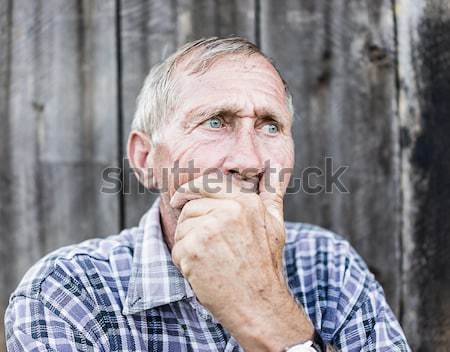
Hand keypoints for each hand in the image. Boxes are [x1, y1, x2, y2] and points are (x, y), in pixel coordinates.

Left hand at [170, 168, 313, 350]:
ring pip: (182, 227)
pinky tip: (204, 272)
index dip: (189, 190)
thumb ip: (272, 193)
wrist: (260, 304)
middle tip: (206, 247)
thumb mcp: (275, 224)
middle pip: (190, 206)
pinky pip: (177, 248)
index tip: (179, 199)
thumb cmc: (265, 266)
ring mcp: (210, 230)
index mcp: (246, 202)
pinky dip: (184, 262)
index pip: (206, 183)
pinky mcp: (194, 250)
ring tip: (210, 261)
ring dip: (188, 245)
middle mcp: (229, 211)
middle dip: (191, 225)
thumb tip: (276, 168)